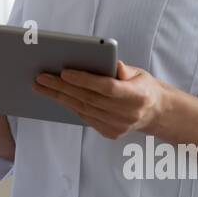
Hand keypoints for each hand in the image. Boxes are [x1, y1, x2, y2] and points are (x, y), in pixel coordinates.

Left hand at [32, 61, 169, 138]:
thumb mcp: (139, 73)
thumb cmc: (143, 87)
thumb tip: (112, 63)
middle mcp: (128, 114)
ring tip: (42, 86)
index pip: (107, 88)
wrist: (156, 113)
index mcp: (138, 96)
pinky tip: (57, 96)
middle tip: (42, 77)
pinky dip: (70, 106)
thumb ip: (124, 69)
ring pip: (84, 110)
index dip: (85, 80)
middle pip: (89, 99)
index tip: (64, 72)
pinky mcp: (111, 133)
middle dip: (62, 87)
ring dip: (60, 97)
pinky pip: (85, 118)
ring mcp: (119, 126)